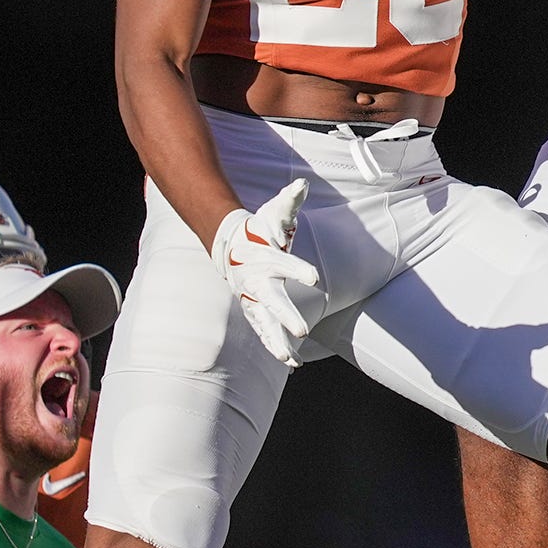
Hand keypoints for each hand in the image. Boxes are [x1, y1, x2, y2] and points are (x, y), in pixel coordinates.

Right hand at [211, 179, 317, 364]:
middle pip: (272, 301)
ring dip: (277, 341)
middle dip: (286, 316)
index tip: (315, 279)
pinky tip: (293, 363)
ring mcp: (254, 299)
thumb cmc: (258, 229)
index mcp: (265, 258)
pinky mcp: (255, 310)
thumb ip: (289, 200)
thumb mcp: (274, 213)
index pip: (282, 264)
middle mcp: (257, 282)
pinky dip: (276, 346)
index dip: (298, 270)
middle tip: (303, 330)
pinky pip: (265, 331)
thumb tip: (302, 184)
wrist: (232, 247)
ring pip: (265, 323)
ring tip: (290, 358)